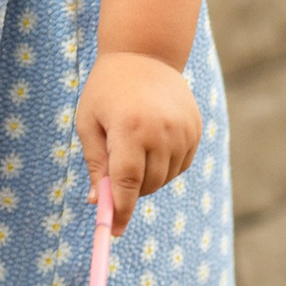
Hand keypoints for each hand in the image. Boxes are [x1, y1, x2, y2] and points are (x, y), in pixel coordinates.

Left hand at [74, 52, 200, 236]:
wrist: (144, 54)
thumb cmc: (107, 90)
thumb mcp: (89, 123)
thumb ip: (96, 164)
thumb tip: (98, 203)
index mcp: (130, 128)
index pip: (127, 183)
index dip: (120, 210)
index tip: (114, 232)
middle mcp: (161, 130)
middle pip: (148, 185)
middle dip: (129, 191)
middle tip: (114, 177)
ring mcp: (183, 130)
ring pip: (165, 178)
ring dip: (147, 177)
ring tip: (132, 148)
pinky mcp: (195, 129)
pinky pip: (180, 165)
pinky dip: (165, 165)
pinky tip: (152, 142)